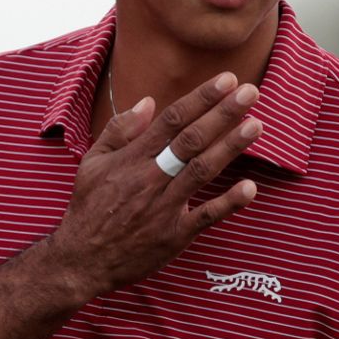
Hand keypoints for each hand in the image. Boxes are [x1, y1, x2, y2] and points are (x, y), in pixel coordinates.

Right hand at [45, 73, 260, 299]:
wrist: (82, 258)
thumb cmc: (89, 205)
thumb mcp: (92, 161)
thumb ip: (120, 129)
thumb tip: (147, 102)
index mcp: (132, 157)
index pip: (172, 119)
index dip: (201, 98)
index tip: (226, 80)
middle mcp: (151, 177)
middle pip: (192, 139)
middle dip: (222, 113)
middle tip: (250, 91)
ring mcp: (164, 207)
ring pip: (202, 170)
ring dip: (231, 147)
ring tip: (256, 125)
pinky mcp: (174, 235)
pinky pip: (205, 216)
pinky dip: (229, 203)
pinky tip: (251, 188)